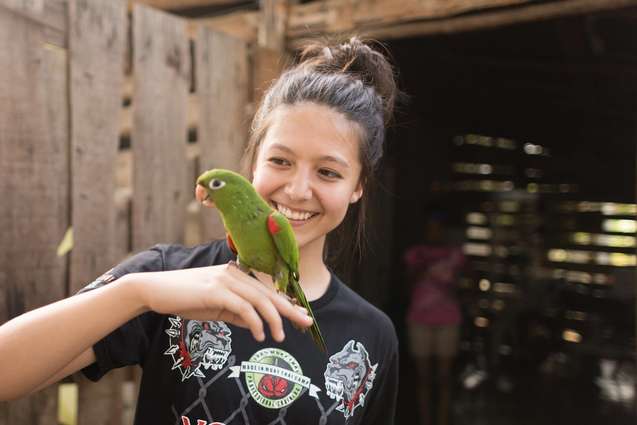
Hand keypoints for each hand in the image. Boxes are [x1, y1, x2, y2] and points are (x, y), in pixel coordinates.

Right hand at [128, 263, 312, 342]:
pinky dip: (254, 321)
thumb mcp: (216, 308)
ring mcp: (225, 280)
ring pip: (259, 299)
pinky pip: (242, 307)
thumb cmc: (185, 298)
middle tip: (307, 323)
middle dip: (289, 309)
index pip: (266, 290)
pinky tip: (259, 334)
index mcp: (236, 275)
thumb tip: (258, 325)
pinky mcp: (215, 290)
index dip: (285, 303)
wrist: (155, 290)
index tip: (301, 315)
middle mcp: (234, 273)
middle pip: (268, 293)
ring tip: (281, 336)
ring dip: (273, 319)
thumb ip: (237, 313)